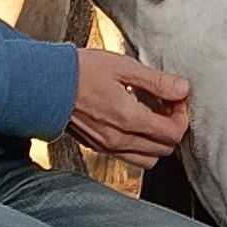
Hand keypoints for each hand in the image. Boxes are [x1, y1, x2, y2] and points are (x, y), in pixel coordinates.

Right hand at [67, 49, 190, 170]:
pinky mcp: (96, 147)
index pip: (173, 134)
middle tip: (166, 104)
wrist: (44, 85)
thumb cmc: (80, 72)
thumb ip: (156, 81)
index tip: (176, 99)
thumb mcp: (123, 67)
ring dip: (156, 140)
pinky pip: (128, 156)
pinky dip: (138, 144)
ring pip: (147, 159)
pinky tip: (132, 120)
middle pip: (164, 150)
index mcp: (129, 120)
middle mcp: (119, 140)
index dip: (181, 116)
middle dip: (171, 128)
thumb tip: (182, 88)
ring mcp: (107, 147)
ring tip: (150, 114)